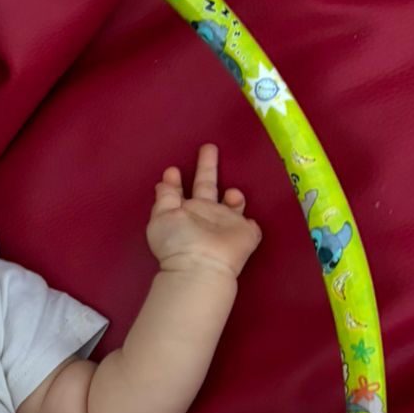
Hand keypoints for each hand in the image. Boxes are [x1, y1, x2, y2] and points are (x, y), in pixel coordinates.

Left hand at [146, 143, 261, 277]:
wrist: (202, 265)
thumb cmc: (178, 241)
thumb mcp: (162, 217)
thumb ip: (166, 198)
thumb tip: (164, 181)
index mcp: (185, 211)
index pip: (180, 191)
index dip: (176, 182)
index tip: (172, 170)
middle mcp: (205, 216)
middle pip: (208, 186)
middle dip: (208, 167)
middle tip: (209, 147)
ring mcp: (226, 225)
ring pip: (233, 205)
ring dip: (234, 195)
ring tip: (231, 193)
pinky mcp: (246, 234)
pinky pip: (251, 226)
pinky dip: (250, 221)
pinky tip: (246, 218)